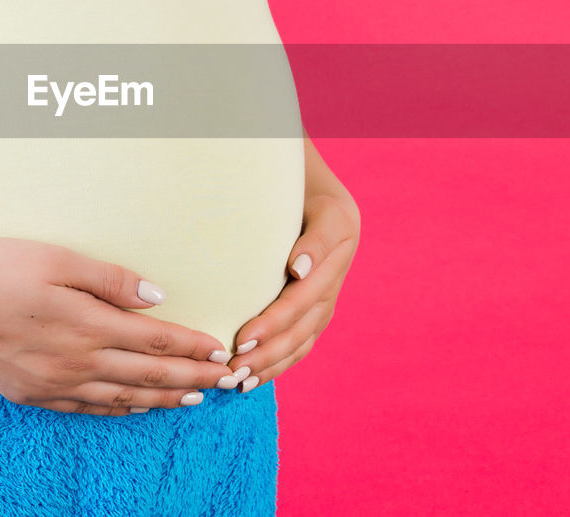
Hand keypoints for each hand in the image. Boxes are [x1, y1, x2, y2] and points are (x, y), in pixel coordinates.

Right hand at [0, 237, 240, 414]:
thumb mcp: (56, 258)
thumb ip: (110, 280)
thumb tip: (157, 296)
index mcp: (86, 324)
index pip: (154, 341)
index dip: (191, 347)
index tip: (220, 350)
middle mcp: (75, 361)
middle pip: (147, 375)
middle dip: (192, 377)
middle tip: (226, 380)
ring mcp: (53, 383)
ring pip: (122, 398)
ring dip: (162, 398)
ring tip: (193, 397)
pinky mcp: (31, 394)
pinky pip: (87, 408)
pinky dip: (119, 409)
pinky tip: (134, 406)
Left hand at [226, 194, 359, 390]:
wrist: (312, 189)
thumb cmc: (303, 189)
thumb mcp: (315, 202)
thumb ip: (314, 238)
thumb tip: (298, 270)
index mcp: (336, 253)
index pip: (301, 297)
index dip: (273, 322)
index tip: (244, 338)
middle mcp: (333, 282)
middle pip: (299, 328)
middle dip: (266, 352)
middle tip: (232, 367)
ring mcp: (325, 300)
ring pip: (300, 342)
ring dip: (270, 365)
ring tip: (238, 380)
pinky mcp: (315, 311)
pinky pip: (300, 344)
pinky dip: (277, 364)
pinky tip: (252, 379)